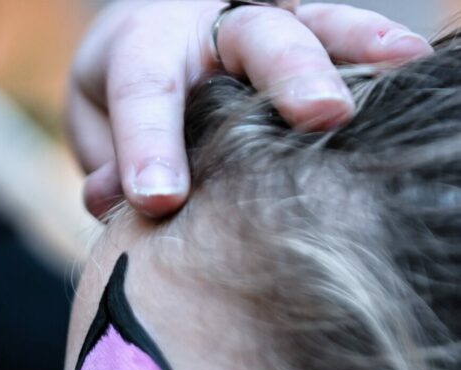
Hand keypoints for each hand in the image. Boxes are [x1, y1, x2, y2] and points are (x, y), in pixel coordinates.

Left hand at [68, 0, 431, 217]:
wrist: (155, 42)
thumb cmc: (126, 99)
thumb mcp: (100, 125)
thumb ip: (109, 162)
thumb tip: (113, 203)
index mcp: (145, 47)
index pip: (146, 90)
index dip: (150, 144)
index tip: (159, 199)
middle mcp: (212, 24)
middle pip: (253, 41)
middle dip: (288, 76)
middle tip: (319, 114)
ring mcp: (266, 24)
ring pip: (312, 27)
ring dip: (353, 50)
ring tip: (400, 63)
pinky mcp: (306, 34)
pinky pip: (341, 36)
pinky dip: (375, 49)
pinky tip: (411, 62)